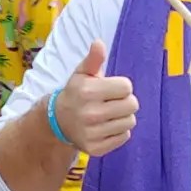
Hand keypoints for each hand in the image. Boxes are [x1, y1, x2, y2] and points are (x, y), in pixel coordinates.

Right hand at [54, 41, 137, 156]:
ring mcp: (93, 133)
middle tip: (112, 102)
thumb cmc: (76, 93)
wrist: (58, 121)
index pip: (127, 87)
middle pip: (132, 105)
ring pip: (130, 122)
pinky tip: (106, 126)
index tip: (110, 89)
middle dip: (125, 101)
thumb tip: (99, 43)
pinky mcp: (96, 148)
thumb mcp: (82, 73)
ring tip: (109, 114)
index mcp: (88, 92)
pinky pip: (124, 137)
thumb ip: (93, 59)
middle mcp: (90, 113)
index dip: (121, 86)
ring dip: (123, 116)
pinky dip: (119, 131)